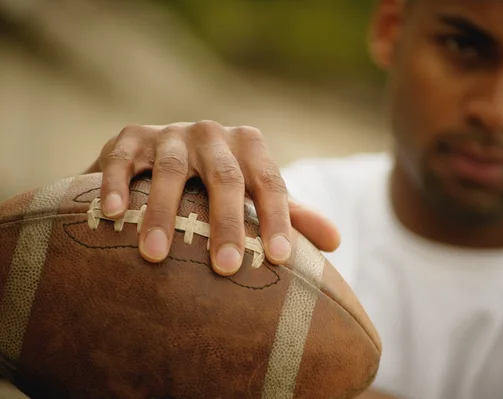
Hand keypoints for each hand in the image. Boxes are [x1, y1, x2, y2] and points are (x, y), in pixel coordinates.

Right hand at [85, 121, 340, 274]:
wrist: (168, 152)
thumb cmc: (222, 184)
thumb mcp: (257, 193)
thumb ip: (292, 214)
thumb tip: (336, 241)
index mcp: (249, 146)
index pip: (269, 183)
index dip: (276, 219)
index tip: (280, 259)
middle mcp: (212, 134)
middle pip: (225, 177)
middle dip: (225, 222)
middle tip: (224, 266)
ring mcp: (170, 134)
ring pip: (170, 170)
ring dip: (161, 211)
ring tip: (155, 254)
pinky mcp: (131, 138)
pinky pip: (122, 159)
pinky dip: (115, 184)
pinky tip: (111, 215)